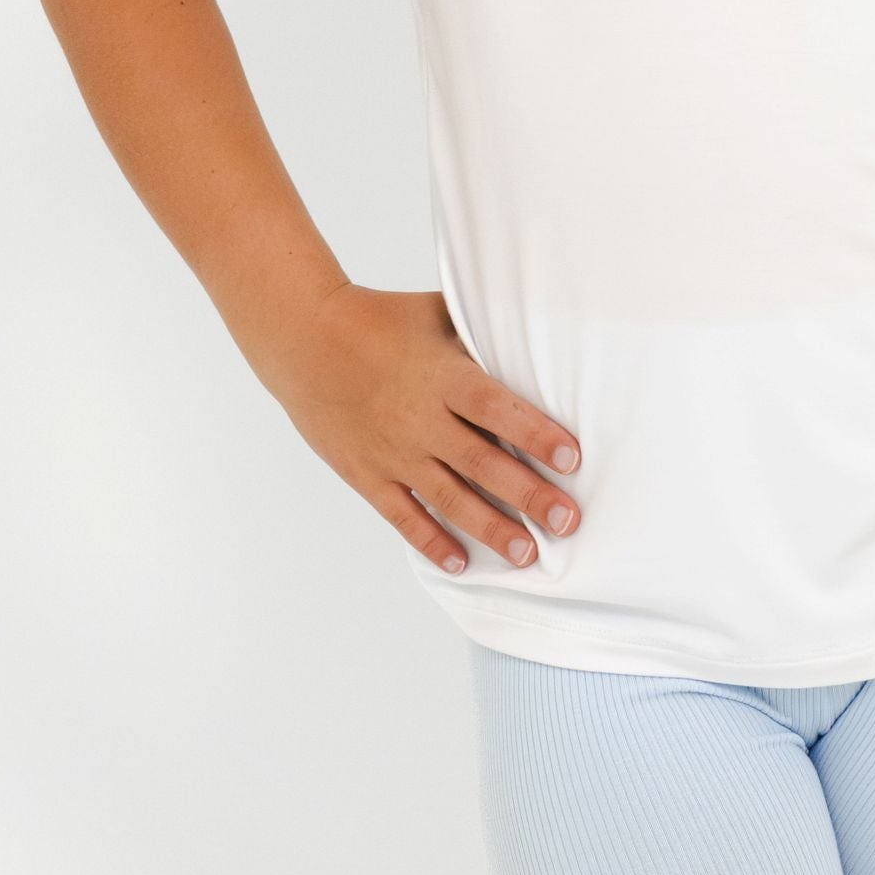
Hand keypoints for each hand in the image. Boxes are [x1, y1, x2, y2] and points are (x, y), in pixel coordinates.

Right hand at [269, 286, 581, 576]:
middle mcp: (420, 419)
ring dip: (490, 528)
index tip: (572, 457)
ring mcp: (392, 452)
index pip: (495, 408)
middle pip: (481, 463)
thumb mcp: (434, 311)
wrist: (302, 338)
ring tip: (527, 554)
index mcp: (441, 375)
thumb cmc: (379, 319)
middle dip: (528, 495)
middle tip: (567, 521)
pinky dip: (430, 541)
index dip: (534, 433)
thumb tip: (537, 328)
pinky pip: (402, 515)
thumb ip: (481, 330)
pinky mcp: (366, 473)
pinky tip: (460, 563)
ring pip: (449, 498)